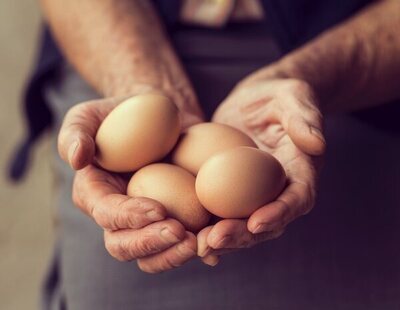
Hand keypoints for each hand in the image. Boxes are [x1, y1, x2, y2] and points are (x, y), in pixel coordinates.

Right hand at [58, 92, 203, 272]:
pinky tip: (214, 245)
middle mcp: (118, 216)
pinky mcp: (174, 218)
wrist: (159, 115)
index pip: (107, 214)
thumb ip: (76, 132)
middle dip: (151, 244)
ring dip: (175, 254)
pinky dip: (198, 249)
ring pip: (154, 254)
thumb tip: (77, 159)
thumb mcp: (90, 115)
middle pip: (125, 246)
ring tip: (200, 242)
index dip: (129, 217)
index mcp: (95, 195)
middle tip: (181, 233)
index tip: (158, 209)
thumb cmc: (120, 114)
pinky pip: (181, 243)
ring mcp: (146, 222)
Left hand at [198, 78, 324, 265]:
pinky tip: (186, 234)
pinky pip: (221, 213)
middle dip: (242, 235)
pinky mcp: (231, 191)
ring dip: (222, 238)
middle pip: (267, 222)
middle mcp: (278, 190)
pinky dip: (206, 226)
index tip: (257, 222)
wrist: (256, 100)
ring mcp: (253, 194)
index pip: (297, 198)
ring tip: (197, 244)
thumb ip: (304, 118)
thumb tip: (317, 144)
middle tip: (215, 240)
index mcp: (300, 171)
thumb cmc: (279, 96)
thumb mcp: (294, 97)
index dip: (280, 213)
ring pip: (241, 225)